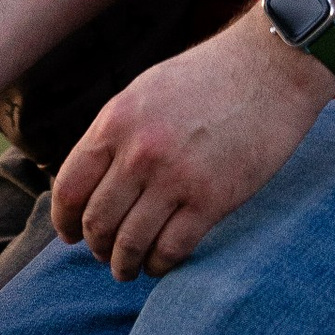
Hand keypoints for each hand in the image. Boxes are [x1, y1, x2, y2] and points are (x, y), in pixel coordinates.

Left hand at [50, 18, 331, 279]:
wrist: (271, 67)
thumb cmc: (209, 76)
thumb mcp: (146, 91)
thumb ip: (117, 132)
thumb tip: (92, 178)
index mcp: (116, 122)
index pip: (70, 187)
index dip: (63, 219)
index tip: (69, 234)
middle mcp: (139, 152)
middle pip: (98, 220)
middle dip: (95, 245)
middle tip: (103, 253)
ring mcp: (175, 178)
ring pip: (130, 243)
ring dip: (124, 263)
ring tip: (127, 268)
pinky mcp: (212, 199)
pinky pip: (171, 249)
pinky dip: (159, 264)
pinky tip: (160, 263)